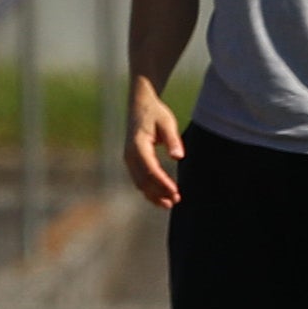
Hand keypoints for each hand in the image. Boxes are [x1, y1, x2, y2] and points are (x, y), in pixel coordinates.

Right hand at [124, 82, 184, 208]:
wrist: (139, 105)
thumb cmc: (155, 113)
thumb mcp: (167, 123)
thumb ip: (172, 140)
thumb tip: (178, 157)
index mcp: (138, 145)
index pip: (150, 169)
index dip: (162, 183)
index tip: (175, 192)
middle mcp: (130, 154)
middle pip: (143, 180)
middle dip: (159, 192)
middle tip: (175, 200)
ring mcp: (128, 159)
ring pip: (139, 182)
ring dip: (153, 194)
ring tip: (170, 203)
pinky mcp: (131, 161)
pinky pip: (138, 179)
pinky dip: (148, 190)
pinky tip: (161, 197)